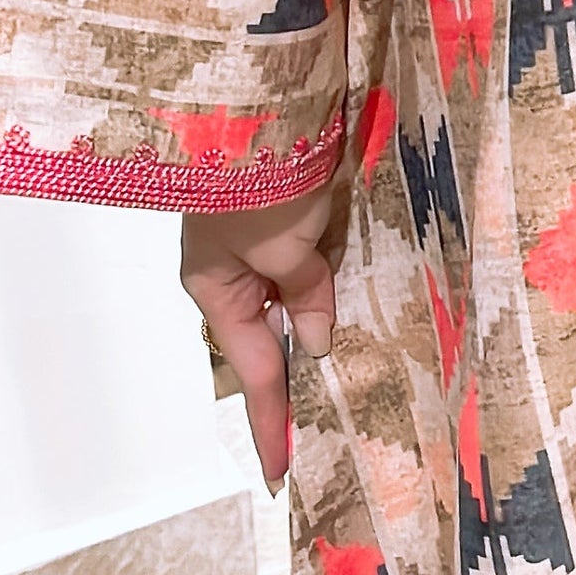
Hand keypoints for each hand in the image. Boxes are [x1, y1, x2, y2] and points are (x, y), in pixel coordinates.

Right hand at [180, 183, 335, 490]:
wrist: (261, 100)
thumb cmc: (258, 179)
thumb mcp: (281, 246)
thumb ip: (303, 294)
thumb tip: (319, 339)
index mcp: (216, 287)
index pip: (255, 373)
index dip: (271, 424)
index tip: (280, 474)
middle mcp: (233, 271)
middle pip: (272, 337)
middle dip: (301, 374)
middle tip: (334, 422)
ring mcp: (258, 243)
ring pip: (296, 300)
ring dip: (322, 322)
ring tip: (358, 367)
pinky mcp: (286, 216)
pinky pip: (310, 266)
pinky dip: (330, 284)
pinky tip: (359, 299)